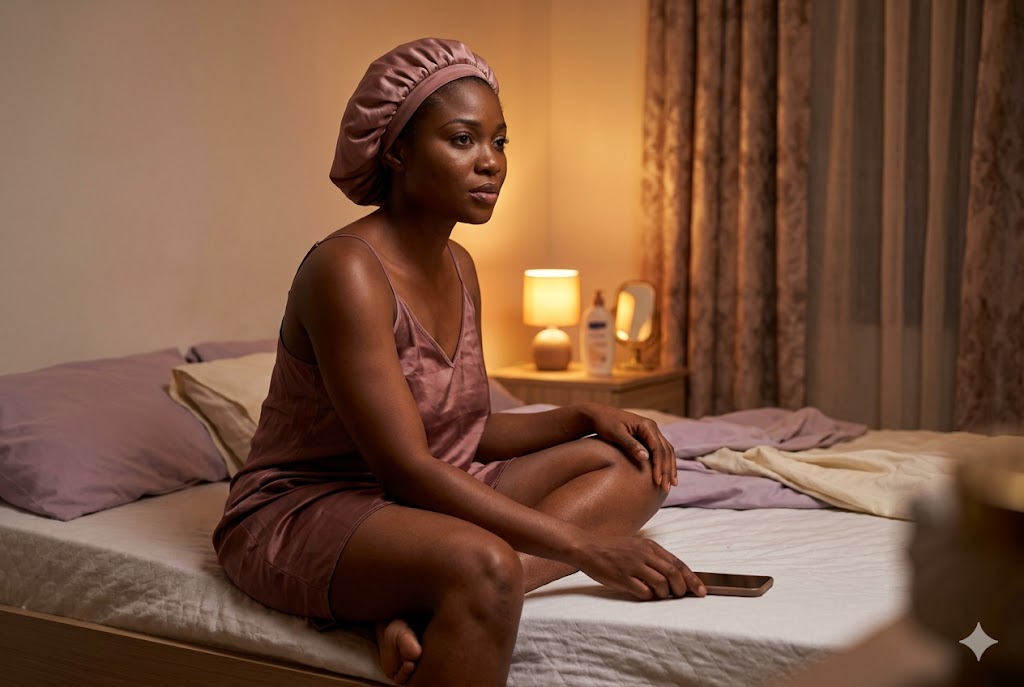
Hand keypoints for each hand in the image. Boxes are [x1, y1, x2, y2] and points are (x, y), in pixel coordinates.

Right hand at [576, 532, 705, 599]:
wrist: (587, 547)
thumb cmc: (611, 548)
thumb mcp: (636, 546)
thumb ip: (653, 557)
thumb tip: (673, 575)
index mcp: (650, 546)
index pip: (678, 563)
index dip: (692, 578)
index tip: (701, 590)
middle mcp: (644, 554)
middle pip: (674, 573)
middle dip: (683, 588)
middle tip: (682, 596)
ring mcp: (633, 565)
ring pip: (661, 583)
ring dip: (665, 594)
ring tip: (661, 596)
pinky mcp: (622, 577)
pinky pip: (643, 591)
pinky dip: (648, 596)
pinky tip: (645, 594)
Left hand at [581, 405, 676, 491]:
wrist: (599, 415)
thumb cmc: (605, 424)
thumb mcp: (616, 434)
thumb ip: (630, 444)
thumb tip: (646, 457)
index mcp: (647, 425)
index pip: (658, 448)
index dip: (659, 466)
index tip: (658, 481)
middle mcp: (652, 427)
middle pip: (666, 451)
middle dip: (667, 470)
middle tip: (666, 488)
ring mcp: (651, 431)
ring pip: (667, 451)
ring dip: (670, 468)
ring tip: (672, 484)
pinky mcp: (648, 436)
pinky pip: (661, 450)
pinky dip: (665, 462)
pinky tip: (666, 474)